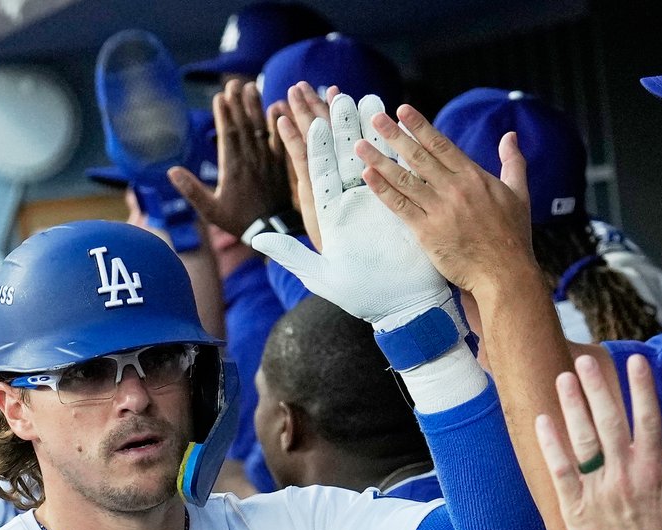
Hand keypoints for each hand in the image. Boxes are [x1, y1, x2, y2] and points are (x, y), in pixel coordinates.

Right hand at [168, 79, 291, 239]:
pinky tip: (275, 106)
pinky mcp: (281, 164)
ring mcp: (268, 161)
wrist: (272, 232)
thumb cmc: (238, 222)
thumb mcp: (210, 211)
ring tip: (251, 87)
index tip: (220, 96)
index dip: (224, 115)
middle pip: (245, 126)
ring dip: (256, 107)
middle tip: (234, 83)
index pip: (228, 135)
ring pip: (261, 128)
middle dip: (238, 103)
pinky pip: (280, 139)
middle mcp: (251, 160)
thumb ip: (192, 190)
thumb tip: (171, 170)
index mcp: (233, 169)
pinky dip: (277, 122)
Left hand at [250, 93, 452, 330]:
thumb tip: (257, 237)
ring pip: (368, 153)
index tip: (296, 116)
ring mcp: (379, 198)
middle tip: (323, 90)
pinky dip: (393, 142)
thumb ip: (290, 253)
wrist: (403, 306)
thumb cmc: (362, 296)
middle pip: (338, 153)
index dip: (304, 143)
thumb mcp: (320, 274)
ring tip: (356, 95)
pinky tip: (391, 119)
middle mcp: (352, 201)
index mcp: (329, 214)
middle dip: (331, 122)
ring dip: (362, 124)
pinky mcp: (404, 201)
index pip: (312, 171)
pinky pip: (398, 165)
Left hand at [353, 103, 538, 297]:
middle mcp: (455, 188)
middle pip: (418, 156)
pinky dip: (384, 190)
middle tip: (375, 118)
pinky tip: (369, 176)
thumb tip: (510, 135)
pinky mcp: (427, 232)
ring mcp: (439, 209)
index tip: (403, 111)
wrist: (504, 272)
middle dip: (395, 135)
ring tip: (361, 146)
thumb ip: (513, 161)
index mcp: (474, 176)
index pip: (441, 144)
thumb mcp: (519, 193)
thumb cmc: (512, 236)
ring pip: (405, 179)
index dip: (420, 126)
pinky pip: (400, 206)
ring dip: (380, 160)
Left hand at [535, 353, 661, 529]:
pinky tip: (542, 420)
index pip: (647, 417)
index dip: (640, 387)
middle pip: (609, 421)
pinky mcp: (574, 505)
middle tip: (583, 360)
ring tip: (563, 379)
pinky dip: (550, 445)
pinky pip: (560, 469)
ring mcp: (598, 487)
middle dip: (597, 388)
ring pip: (582, 439)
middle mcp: (624, 472)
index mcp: (654, 467)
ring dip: (572, 407)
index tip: (635, 360)